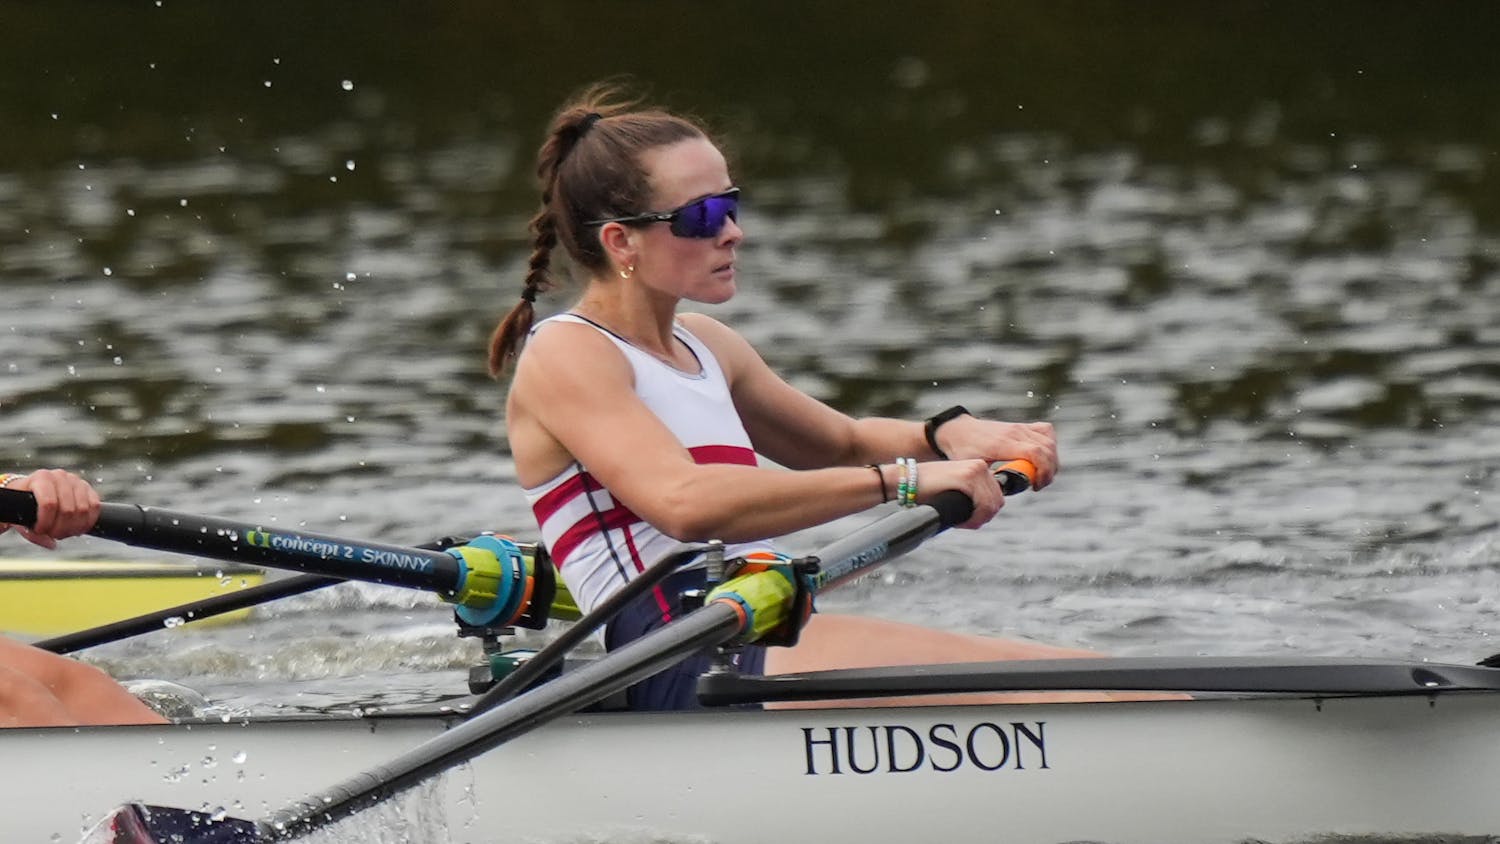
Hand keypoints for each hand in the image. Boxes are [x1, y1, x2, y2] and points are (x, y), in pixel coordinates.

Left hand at [0, 469, 101, 548]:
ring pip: (83, 510)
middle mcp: (60, 476)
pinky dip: (88, 522)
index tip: (40, 531)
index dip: (46, 522)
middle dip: (61, 528)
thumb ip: (32, 533)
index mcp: (41, 478)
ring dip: (75, 528)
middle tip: (54, 535)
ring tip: (65, 533)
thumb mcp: (21, 516)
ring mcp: (76, 481)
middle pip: (68, 510)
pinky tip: (78, 529)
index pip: (49, 503)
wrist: (35, 489)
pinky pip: (95, 507)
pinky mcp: (88, 488)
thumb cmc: (25, 503)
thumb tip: (51, 544)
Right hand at [914, 459, 1004, 529]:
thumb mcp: (954, 486)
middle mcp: (981, 466)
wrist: (904, 480)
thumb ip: (970, 494)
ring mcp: (976, 470)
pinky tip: (959, 521)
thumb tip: (985, 512)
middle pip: (997, 502)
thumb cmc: (925, 488)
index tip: (969, 518)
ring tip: (961, 522)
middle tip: (965, 523)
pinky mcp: (968, 478)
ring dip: (977, 520)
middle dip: (982, 517)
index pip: (997, 496)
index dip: (985, 513)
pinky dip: (973, 519)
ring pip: (991, 506)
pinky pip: (982, 507)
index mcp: (979, 466)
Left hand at [933, 417, 1057, 489]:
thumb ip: (989, 481)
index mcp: (1002, 444)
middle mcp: (1014, 433)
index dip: (1043, 471)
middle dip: (1049, 470)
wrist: (958, 430)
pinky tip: (1042, 457)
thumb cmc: (963, 449)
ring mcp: (1019, 428)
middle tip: (1038, 485)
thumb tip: (1001, 495)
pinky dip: (1050, 444)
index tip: (1036, 485)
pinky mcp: (1021, 426)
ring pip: (1049, 440)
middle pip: (1047, 448)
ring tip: (1041, 475)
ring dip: (1051, 460)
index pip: (1034, 453)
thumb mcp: (973, 468)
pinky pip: (1045, 431)